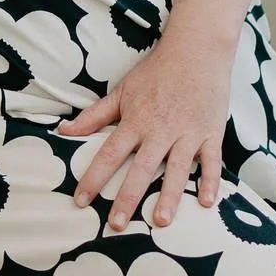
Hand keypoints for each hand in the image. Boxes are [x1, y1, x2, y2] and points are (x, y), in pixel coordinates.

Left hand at [56, 37, 231, 231]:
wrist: (196, 50)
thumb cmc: (156, 72)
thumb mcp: (122, 91)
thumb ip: (94, 115)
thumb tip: (63, 130)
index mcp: (136, 120)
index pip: (110, 153)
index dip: (94, 177)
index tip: (81, 201)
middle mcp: (160, 129)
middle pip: (141, 168)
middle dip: (128, 197)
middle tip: (116, 225)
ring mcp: (187, 132)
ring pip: (176, 169)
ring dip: (168, 196)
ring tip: (160, 221)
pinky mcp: (211, 132)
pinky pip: (211, 161)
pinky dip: (210, 181)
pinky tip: (206, 203)